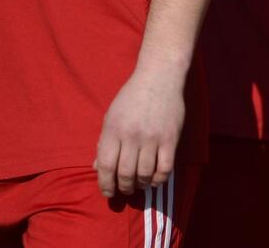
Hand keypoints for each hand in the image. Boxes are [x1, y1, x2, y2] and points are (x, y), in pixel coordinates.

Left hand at [94, 64, 185, 197]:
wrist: (159, 77)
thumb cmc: (131, 97)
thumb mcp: (111, 116)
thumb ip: (104, 142)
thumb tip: (97, 168)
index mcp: (113, 130)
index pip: (106, 166)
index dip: (105, 184)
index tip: (108, 191)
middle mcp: (132, 136)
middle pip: (125, 174)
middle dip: (124, 187)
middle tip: (126, 189)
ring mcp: (152, 137)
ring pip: (145, 174)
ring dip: (141, 184)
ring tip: (140, 183)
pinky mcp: (171, 138)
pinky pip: (165, 168)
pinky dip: (159, 179)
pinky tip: (155, 179)